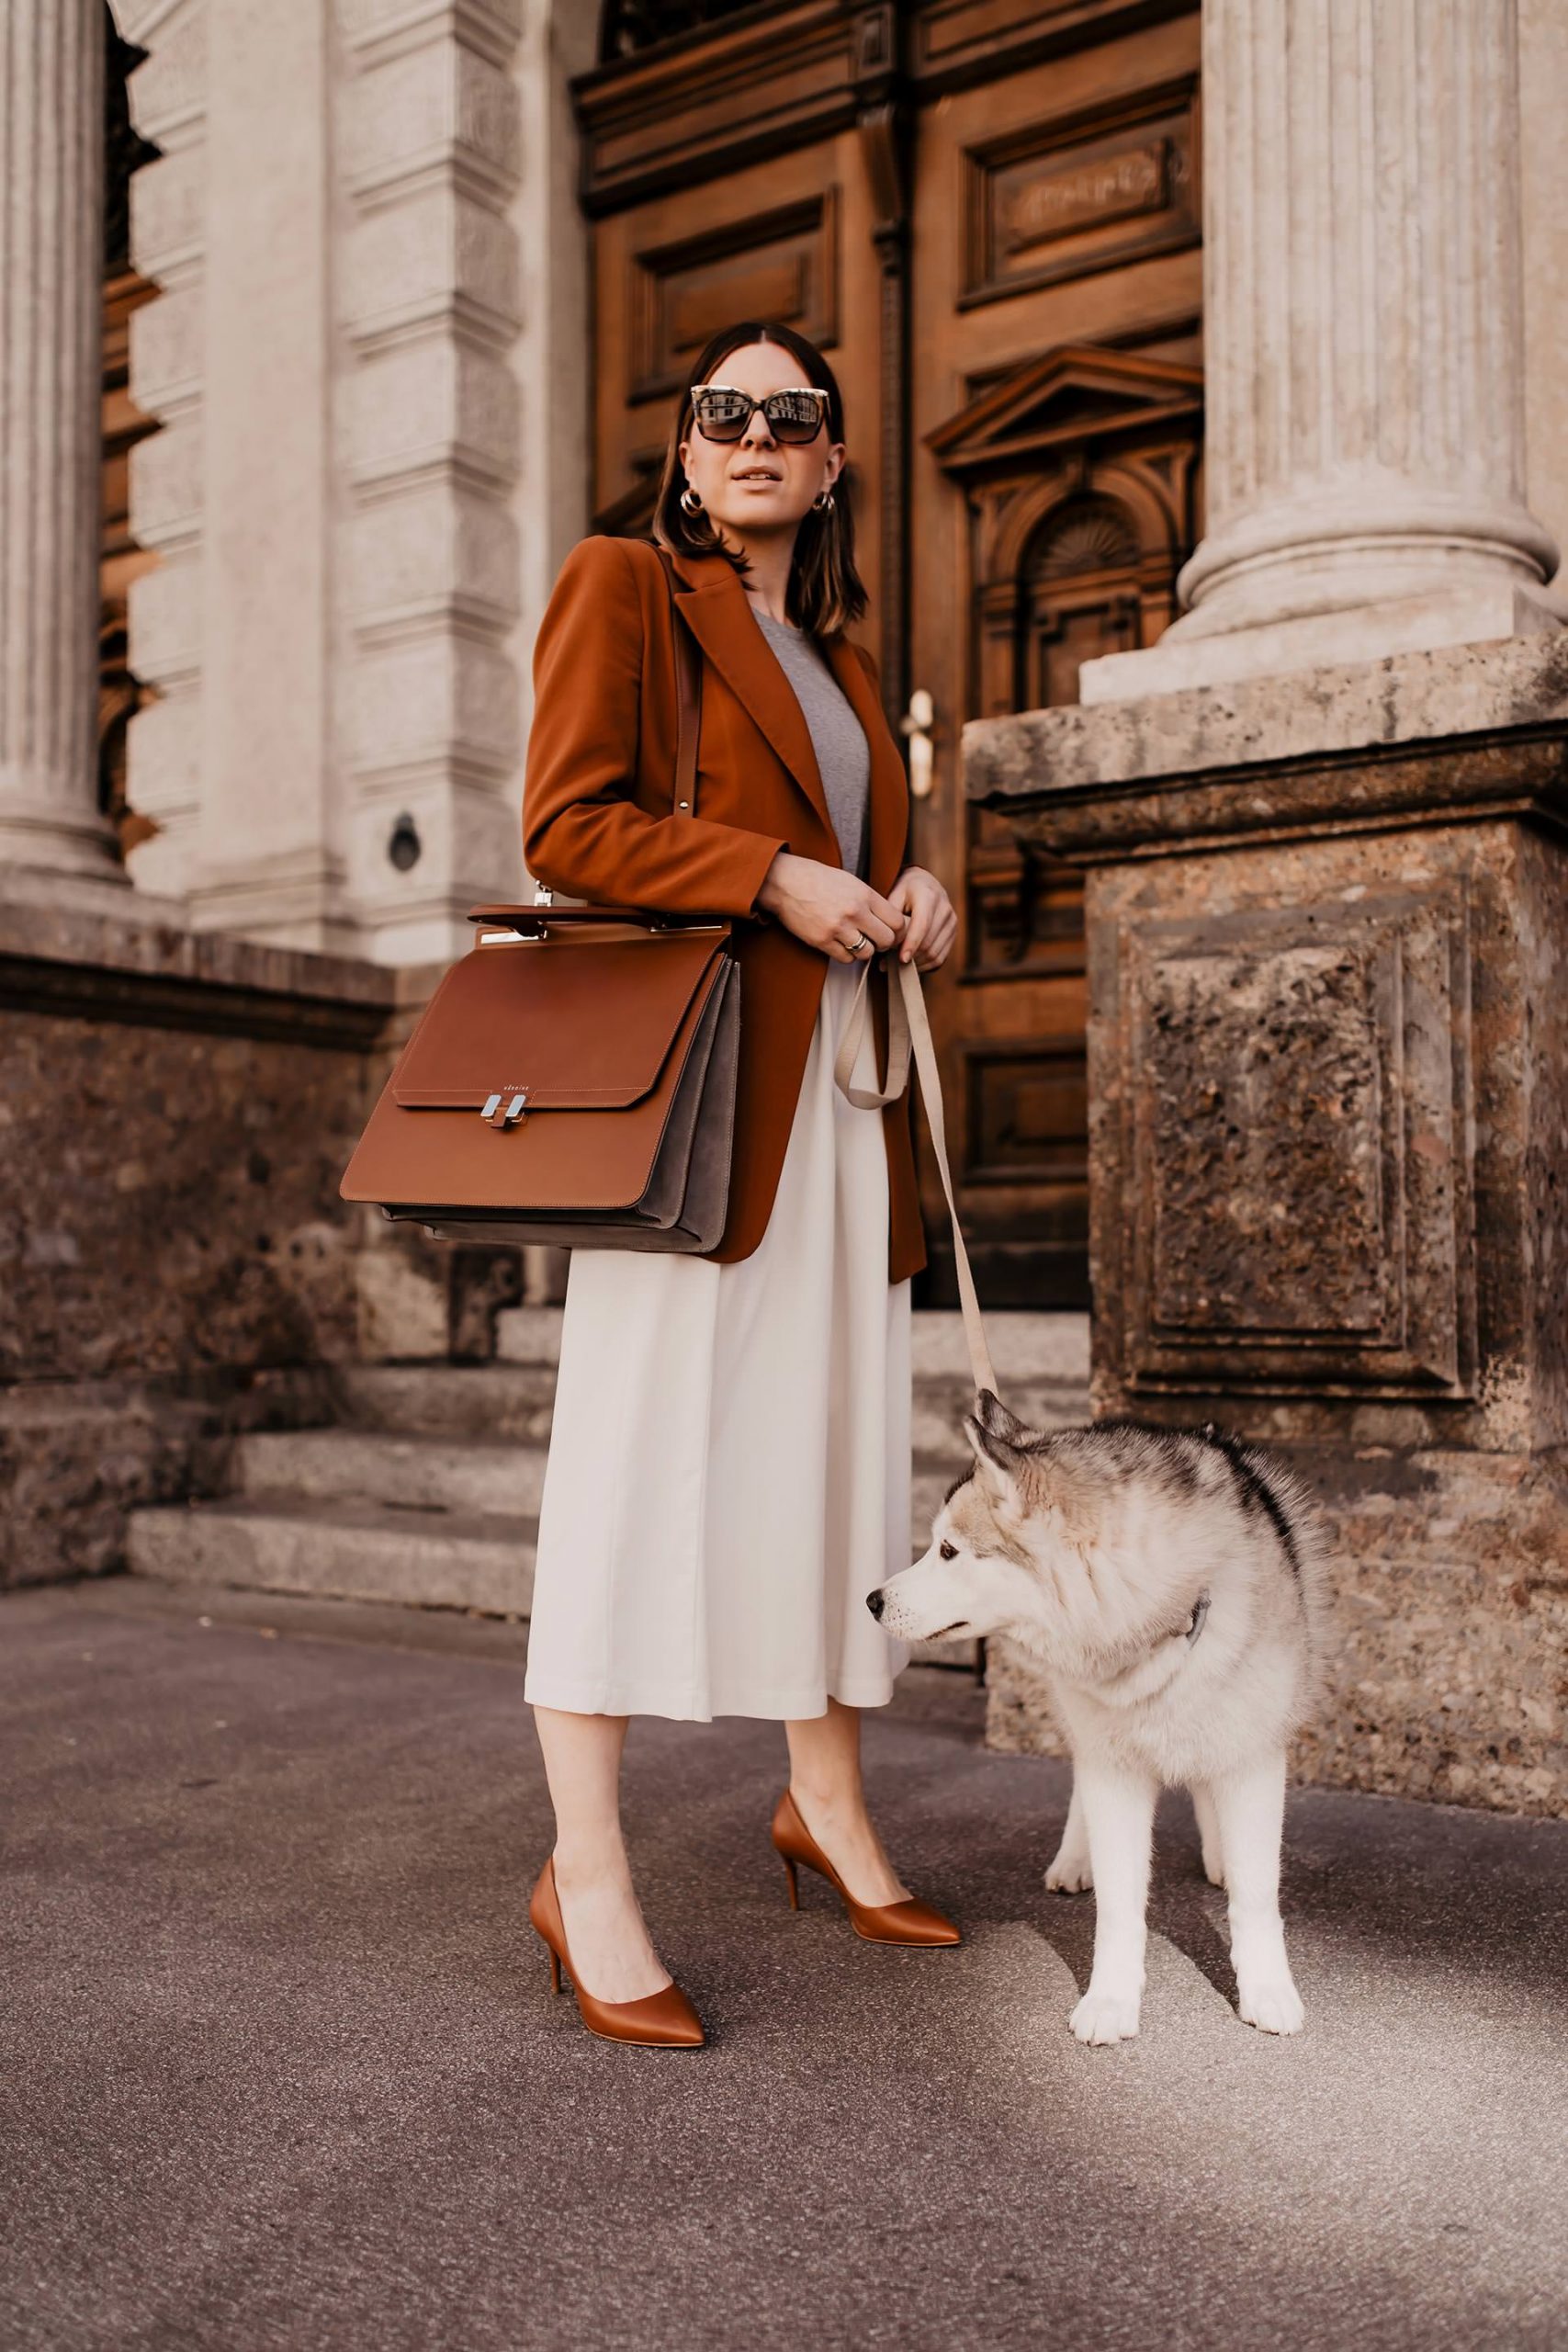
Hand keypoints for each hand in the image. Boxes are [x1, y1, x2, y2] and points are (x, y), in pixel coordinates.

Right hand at [754, 852, 910, 962]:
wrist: (786, 882)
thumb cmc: (818, 880)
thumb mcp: (850, 882)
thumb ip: (870, 900)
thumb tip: (888, 919)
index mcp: (864, 895)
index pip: (896, 921)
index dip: (896, 929)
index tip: (890, 930)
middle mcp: (854, 912)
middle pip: (886, 940)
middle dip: (883, 943)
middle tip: (875, 939)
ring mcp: (838, 928)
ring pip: (867, 953)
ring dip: (864, 951)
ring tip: (857, 942)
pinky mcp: (822, 941)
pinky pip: (846, 959)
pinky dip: (847, 955)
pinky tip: (841, 945)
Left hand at [884, 865, 955, 971]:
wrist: (925, 883)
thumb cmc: (904, 891)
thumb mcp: (893, 895)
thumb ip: (890, 917)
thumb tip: (887, 943)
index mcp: (928, 895)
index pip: (922, 925)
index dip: (911, 944)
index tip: (901, 959)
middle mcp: (944, 908)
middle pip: (928, 943)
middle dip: (910, 957)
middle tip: (888, 964)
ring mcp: (951, 921)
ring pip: (935, 953)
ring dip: (915, 963)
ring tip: (897, 966)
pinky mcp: (953, 932)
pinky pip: (940, 957)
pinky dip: (925, 965)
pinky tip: (910, 964)